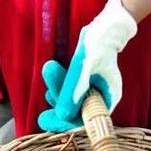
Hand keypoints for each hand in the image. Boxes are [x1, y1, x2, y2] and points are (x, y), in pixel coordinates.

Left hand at [38, 0, 136, 132]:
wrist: (106, 25)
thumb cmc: (98, 43)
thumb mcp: (83, 66)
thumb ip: (73, 90)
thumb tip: (62, 115)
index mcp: (108, 98)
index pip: (86, 121)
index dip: (66, 125)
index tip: (47, 123)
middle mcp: (103, 97)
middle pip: (78, 112)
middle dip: (59, 111)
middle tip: (42, 117)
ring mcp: (95, 89)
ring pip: (73, 101)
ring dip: (58, 95)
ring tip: (49, 79)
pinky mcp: (87, 81)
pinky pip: (72, 91)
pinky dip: (60, 88)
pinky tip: (50, 85)